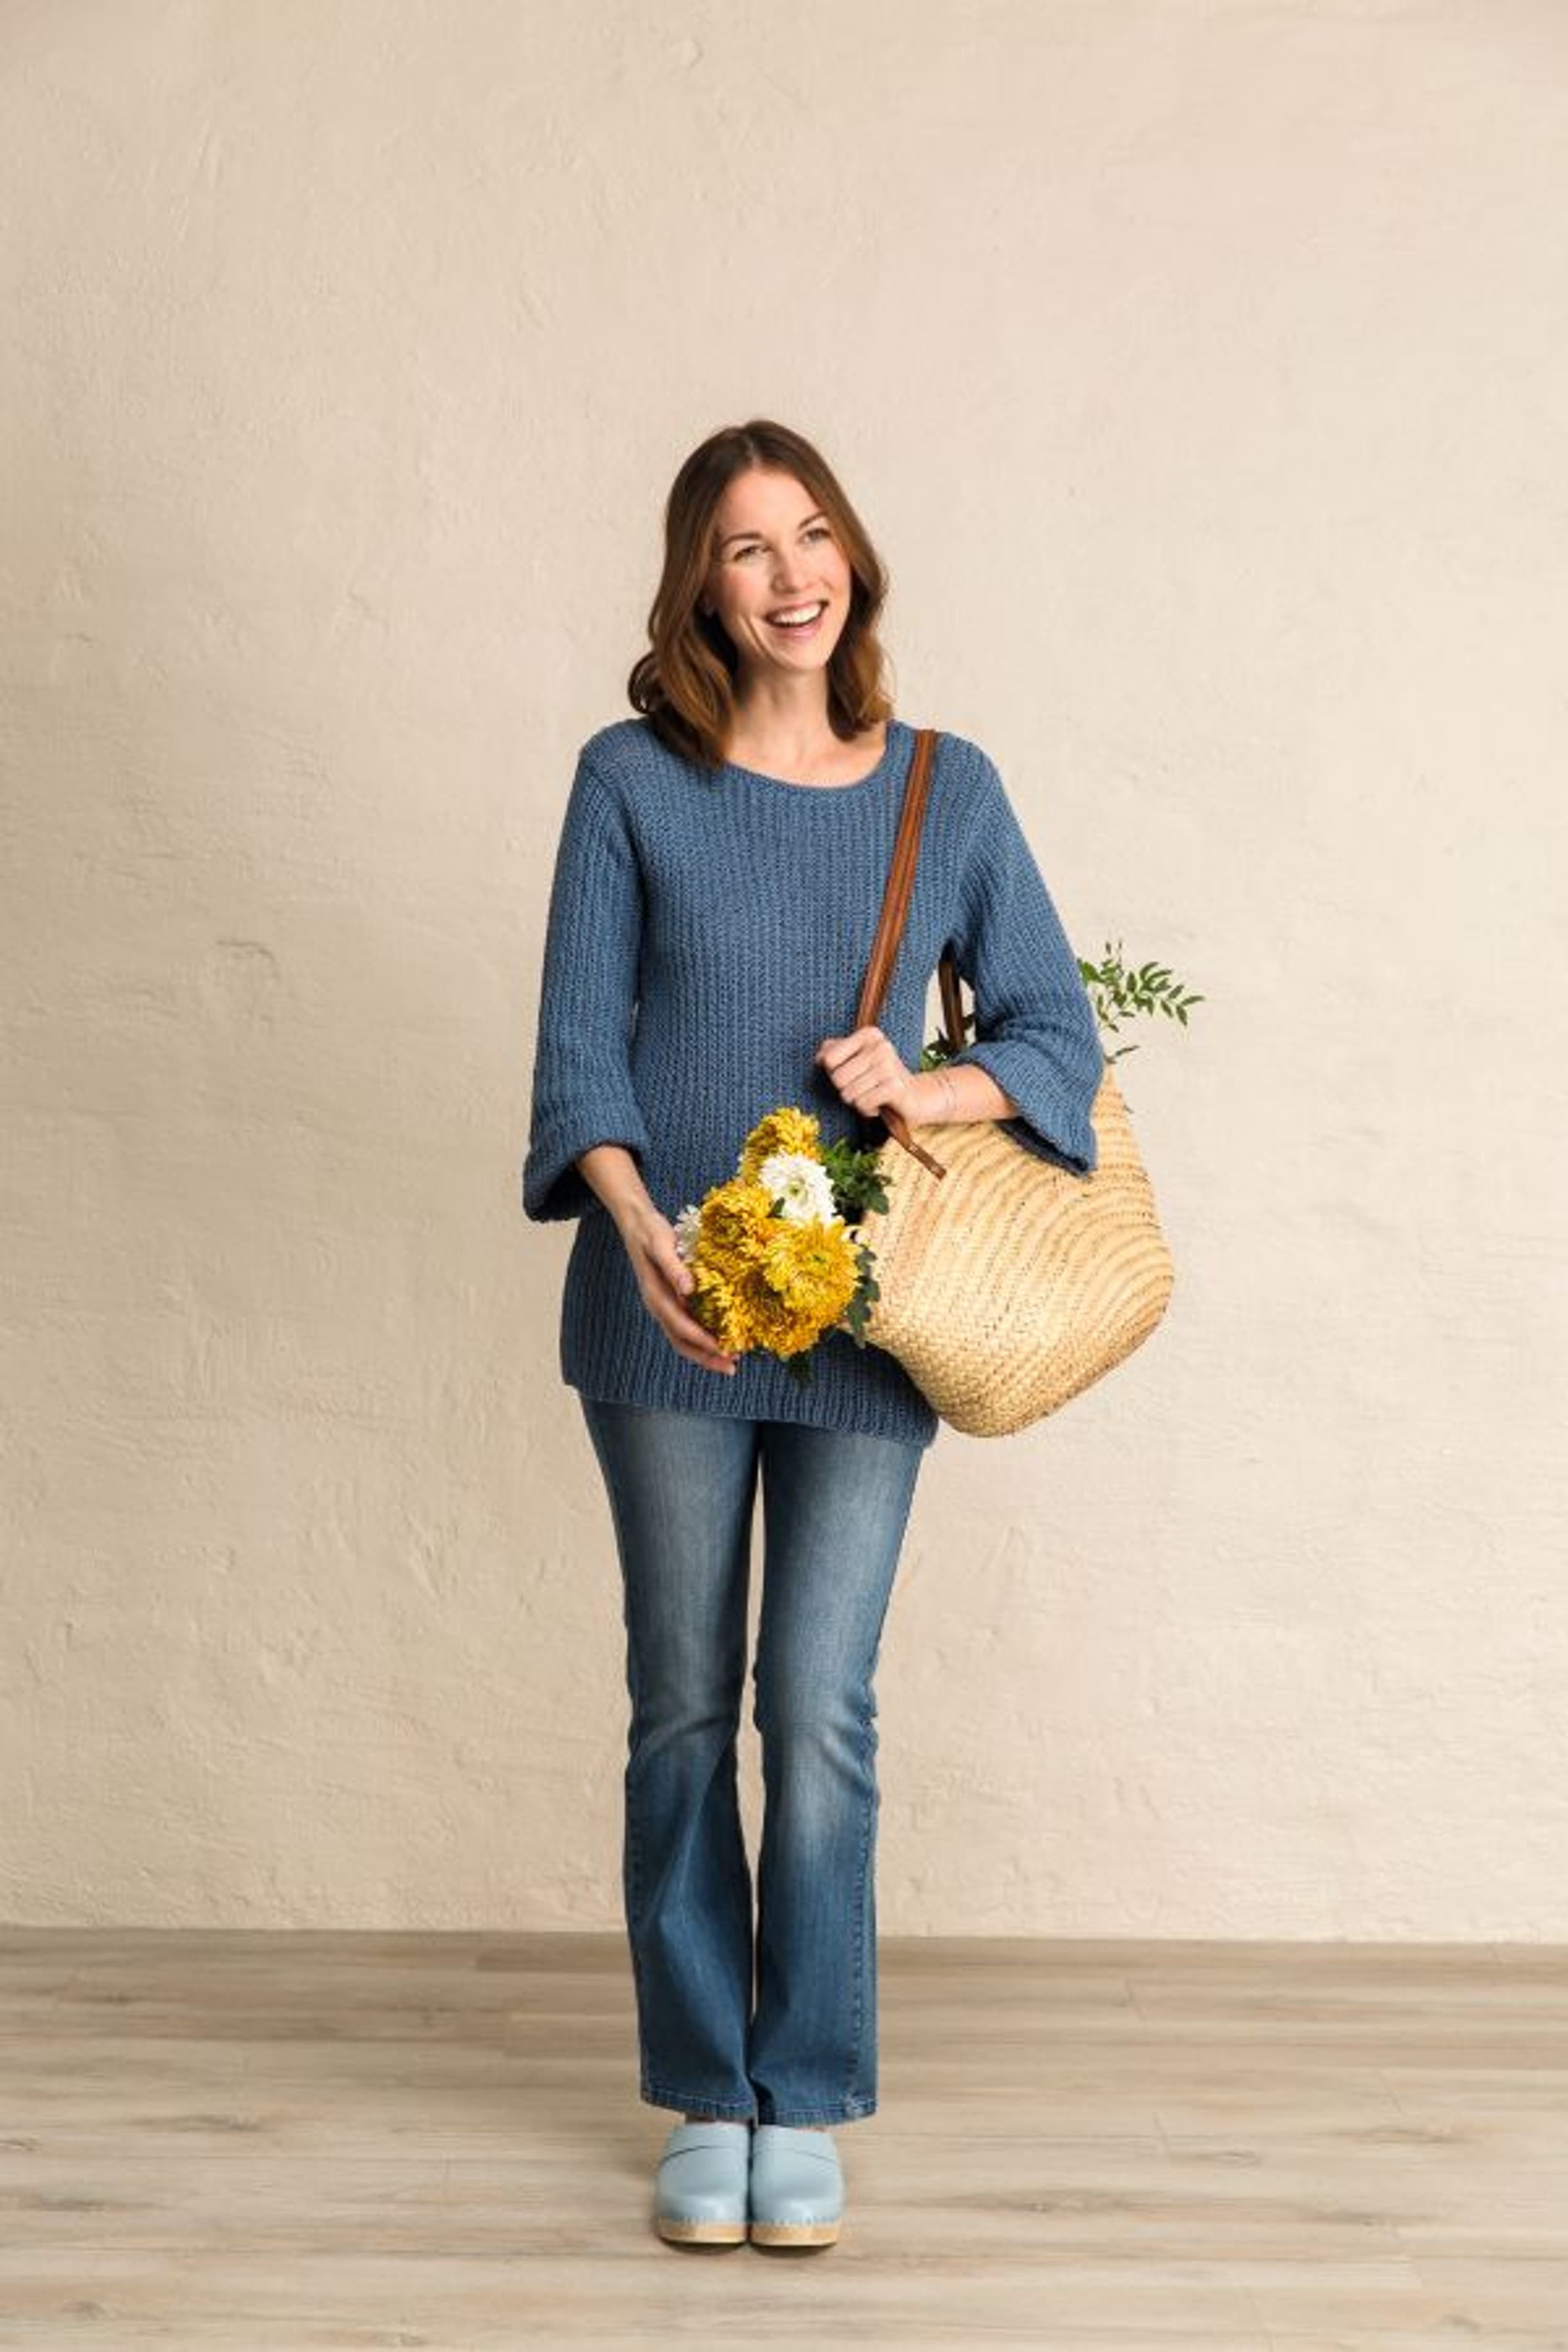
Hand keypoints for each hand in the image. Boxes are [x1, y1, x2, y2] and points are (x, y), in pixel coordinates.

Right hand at [616, 1202, 738, 1376]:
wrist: (636, 1224)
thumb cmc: (650, 1233)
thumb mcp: (662, 1245)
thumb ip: (674, 1268)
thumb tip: (689, 1290)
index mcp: (656, 1297)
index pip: (680, 1327)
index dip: (702, 1341)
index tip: (723, 1350)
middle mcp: (658, 1307)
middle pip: (681, 1342)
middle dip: (706, 1357)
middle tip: (731, 1367)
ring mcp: (663, 1306)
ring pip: (683, 1338)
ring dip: (705, 1352)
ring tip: (729, 1360)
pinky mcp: (670, 1301)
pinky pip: (685, 1327)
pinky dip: (702, 1338)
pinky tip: (719, 1337)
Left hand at [814, 1025, 920, 1120]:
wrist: (915, 1096)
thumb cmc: (879, 1078)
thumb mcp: (855, 1059)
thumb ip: (833, 1052)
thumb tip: (819, 1057)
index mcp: (869, 1034)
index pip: (828, 1059)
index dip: (834, 1072)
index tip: (852, 1072)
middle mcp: (880, 1046)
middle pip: (837, 1078)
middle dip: (846, 1089)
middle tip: (864, 1087)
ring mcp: (889, 1065)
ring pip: (848, 1094)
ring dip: (857, 1101)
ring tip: (873, 1094)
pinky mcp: (895, 1087)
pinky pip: (861, 1104)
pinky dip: (867, 1110)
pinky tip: (880, 1104)